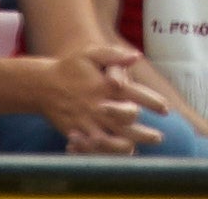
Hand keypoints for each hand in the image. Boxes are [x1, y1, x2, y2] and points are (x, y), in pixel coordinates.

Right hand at [0, 47, 173, 144]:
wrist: (41, 86)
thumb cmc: (70, 67)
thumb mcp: (91, 54)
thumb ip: (114, 55)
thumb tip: (137, 56)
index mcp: (105, 86)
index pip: (136, 95)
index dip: (153, 103)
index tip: (166, 110)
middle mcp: (98, 106)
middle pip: (127, 123)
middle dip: (145, 132)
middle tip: (159, 137)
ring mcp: (87, 122)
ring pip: (112, 140)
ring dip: (128, 146)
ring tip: (140, 149)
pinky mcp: (76, 132)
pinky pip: (94, 147)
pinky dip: (106, 153)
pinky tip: (118, 154)